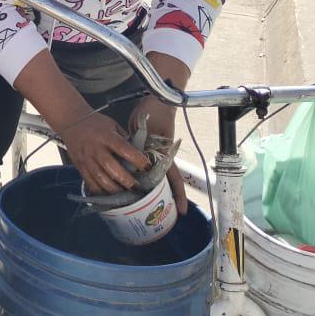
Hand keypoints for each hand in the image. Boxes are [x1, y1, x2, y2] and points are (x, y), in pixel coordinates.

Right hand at [58, 111, 148, 194]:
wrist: (71, 122)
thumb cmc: (95, 123)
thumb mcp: (113, 125)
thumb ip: (124, 139)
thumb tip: (137, 154)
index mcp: (106, 136)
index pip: (124, 149)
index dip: (137, 159)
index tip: (148, 167)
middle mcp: (95, 149)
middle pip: (111, 168)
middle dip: (126, 180)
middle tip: (137, 187)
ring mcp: (86, 159)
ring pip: (101, 179)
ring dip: (115, 189)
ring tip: (125, 193)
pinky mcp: (80, 167)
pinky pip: (90, 183)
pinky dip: (101, 191)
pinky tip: (110, 193)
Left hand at [136, 52, 191, 214]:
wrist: (157, 99)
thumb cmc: (153, 113)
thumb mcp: (145, 129)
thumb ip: (139, 145)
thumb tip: (132, 162)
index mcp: (165, 154)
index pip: (173, 179)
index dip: (178, 195)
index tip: (182, 211)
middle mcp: (163, 157)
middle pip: (166, 182)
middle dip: (167, 198)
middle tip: (165, 216)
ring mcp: (157, 154)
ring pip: (156, 176)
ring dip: (155, 190)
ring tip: (149, 207)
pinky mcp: (150, 149)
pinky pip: (148, 166)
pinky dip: (144, 176)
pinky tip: (137, 185)